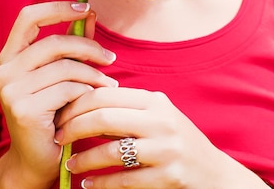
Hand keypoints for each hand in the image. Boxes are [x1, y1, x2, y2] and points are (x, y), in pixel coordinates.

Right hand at [0, 2, 117, 187]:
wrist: (36, 160)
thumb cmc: (51, 113)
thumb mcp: (61, 74)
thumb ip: (73, 45)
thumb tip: (90, 13)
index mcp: (9, 56)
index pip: (29, 16)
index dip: (58, 8)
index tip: (85, 8)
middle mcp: (4, 70)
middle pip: (54, 43)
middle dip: (88, 47)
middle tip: (110, 58)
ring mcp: (11, 90)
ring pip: (64, 67)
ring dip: (93, 74)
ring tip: (108, 84)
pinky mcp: (24, 109)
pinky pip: (67, 90)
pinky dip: (86, 92)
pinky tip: (93, 100)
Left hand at [55, 87, 268, 188]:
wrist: (215, 175)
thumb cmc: (177, 141)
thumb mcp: (158, 116)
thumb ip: (129, 108)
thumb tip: (83, 101)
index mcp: (155, 100)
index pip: (106, 94)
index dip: (77, 103)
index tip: (60, 114)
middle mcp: (161, 120)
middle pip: (104, 117)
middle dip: (73, 127)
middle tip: (57, 137)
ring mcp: (166, 149)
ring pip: (112, 150)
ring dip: (84, 159)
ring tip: (69, 164)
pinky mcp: (168, 176)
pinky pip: (125, 180)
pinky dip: (101, 183)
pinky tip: (88, 185)